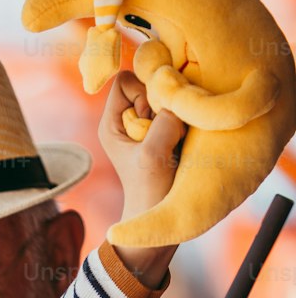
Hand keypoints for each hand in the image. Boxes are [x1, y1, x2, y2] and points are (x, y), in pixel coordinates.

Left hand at [99, 69, 184, 286]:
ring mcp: (147, 125)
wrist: (164, 217)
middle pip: (148, 83)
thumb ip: (162, 123)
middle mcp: (127, 120)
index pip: (124, 80)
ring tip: (178, 138)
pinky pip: (178, 109)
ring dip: (177, 111)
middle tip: (168, 131)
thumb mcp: (153, 156)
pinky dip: (186, 119)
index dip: (142, 90)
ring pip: (166, 95)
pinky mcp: (166, 131)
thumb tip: (179, 96)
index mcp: (111, 124)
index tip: (153, 116)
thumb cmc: (150, 192)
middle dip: (163, 100)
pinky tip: (185, 141)